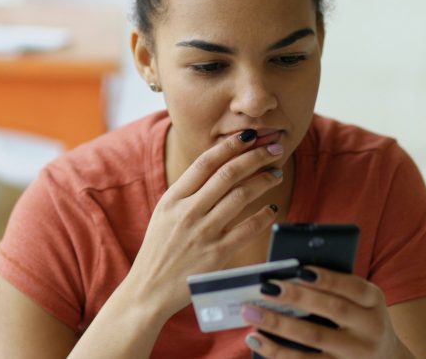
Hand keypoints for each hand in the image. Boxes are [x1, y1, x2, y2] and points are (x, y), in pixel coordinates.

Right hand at [122, 130, 284, 319]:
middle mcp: (187, 212)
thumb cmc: (160, 249)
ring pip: (240, 196)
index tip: (250, 135)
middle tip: (274, 148)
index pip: (205, 162)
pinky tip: (273, 208)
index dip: (231, 145)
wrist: (149, 289)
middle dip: (255, 156)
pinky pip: (247, 229)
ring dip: (263, 181)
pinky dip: (263, 215)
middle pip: (227, 174)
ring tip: (276, 174)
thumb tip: (217, 166)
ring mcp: (202, 233)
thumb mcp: (165, 213)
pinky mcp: (216, 254)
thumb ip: (188, 192)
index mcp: (173, 198)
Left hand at [242, 267, 410, 357]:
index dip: (328, 278)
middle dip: (296, 298)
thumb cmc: (360, 319)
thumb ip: (335, 288)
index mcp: (374, 301)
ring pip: (315, 339)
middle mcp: (370, 328)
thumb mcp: (360, 301)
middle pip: (332, 310)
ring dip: (279, 326)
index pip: (352, 286)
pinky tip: (257, 341)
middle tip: (265, 288)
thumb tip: (288, 273)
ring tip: (251, 314)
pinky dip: (278, 352)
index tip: (300, 269)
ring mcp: (356, 354)